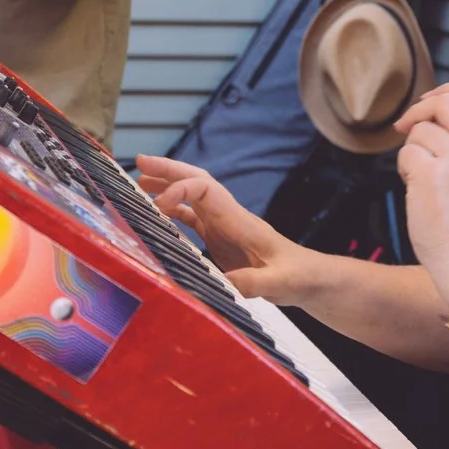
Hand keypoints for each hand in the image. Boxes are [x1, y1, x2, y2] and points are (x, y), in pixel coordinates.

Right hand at [135, 155, 308, 302]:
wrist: (309, 279)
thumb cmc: (298, 276)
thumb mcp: (280, 282)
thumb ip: (254, 283)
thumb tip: (226, 286)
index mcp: (239, 221)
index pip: (205, 189)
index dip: (180, 190)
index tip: (158, 207)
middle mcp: (228, 217)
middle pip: (196, 182)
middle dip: (168, 170)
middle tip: (140, 162)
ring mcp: (224, 227)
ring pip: (191, 198)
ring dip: (167, 187)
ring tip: (139, 183)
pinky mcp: (221, 239)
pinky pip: (193, 219)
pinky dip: (173, 212)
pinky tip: (156, 215)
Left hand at [393, 83, 448, 308]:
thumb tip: (430, 105)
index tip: (430, 100)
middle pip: (445, 101)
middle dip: (419, 111)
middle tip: (406, 128)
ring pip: (420, 131)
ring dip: (412, 149)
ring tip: (423, 176)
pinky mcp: (431, 174)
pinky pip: (406, 153)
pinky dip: (404, 168)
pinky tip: (416, 188)